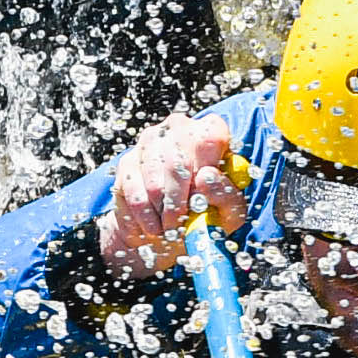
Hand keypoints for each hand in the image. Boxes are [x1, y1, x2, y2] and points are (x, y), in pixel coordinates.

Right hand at [92, 114, 252, 278]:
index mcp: (211, 132)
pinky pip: (134, 193)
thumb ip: (225, 195)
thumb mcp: (230, 210)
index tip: (201, 201)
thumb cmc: (208, 213)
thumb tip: (205, 178)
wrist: (170, 227)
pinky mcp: (126, 162)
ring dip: (161, 213)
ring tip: (169, 229)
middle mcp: (178, 128)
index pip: (209, 139)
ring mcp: (149, 143)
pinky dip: (144, 217)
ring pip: (154, 183)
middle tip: (180, 226)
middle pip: (177, 164)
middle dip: (178, 203)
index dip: (205, 173)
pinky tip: (153, 225)